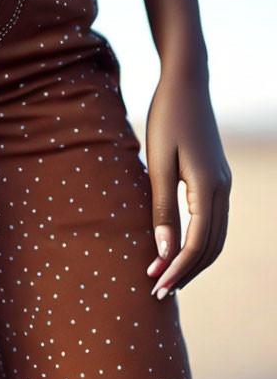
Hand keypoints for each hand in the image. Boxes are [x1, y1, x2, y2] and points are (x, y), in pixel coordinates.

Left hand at [145, 66, 230, 297]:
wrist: (186, 85)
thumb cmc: (166, 121)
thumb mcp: (158, 165)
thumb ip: (162, 209)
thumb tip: (163, 250)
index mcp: (209, 187)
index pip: (198, 243)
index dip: (177, 268)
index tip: (155, 287)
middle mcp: (222, 189)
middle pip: (211, 247)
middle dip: (186, 272)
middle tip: (158, 293)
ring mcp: (222, 184)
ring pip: (215, 237)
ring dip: (193, 261)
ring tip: (166, 279)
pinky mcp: (215, 180)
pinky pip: (212, 222)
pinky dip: (197, 243)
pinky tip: (176, 251)